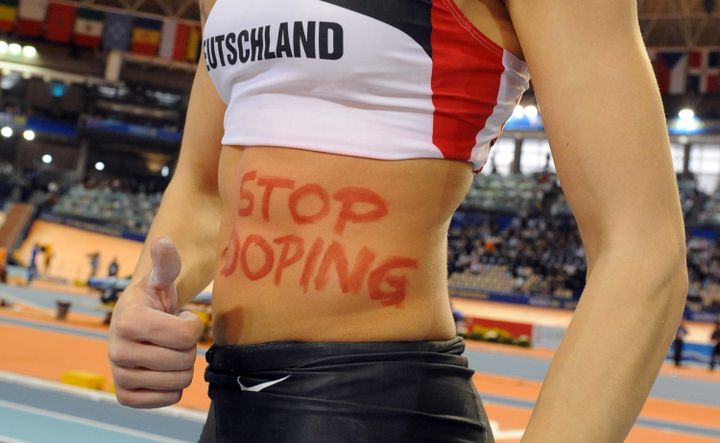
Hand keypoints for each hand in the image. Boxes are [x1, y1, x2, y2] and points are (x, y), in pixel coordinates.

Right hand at [108, 237, 203, 407]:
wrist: (135, 324)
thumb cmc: (154, 301)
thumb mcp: (161, 280)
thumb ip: (166, 263)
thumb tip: (163, 241)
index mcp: (128, 320)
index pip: (186, 335)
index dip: (192, 325)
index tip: (178, 317)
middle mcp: (117, 350)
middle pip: (185, 360)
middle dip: (188, 347)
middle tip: (173, 336)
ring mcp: (119, 375)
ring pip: (179, 381)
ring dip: (182, 366)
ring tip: (167, 350)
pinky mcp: (125, 396)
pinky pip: (168, 399)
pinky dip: (173, 387)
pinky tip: (162, 370)